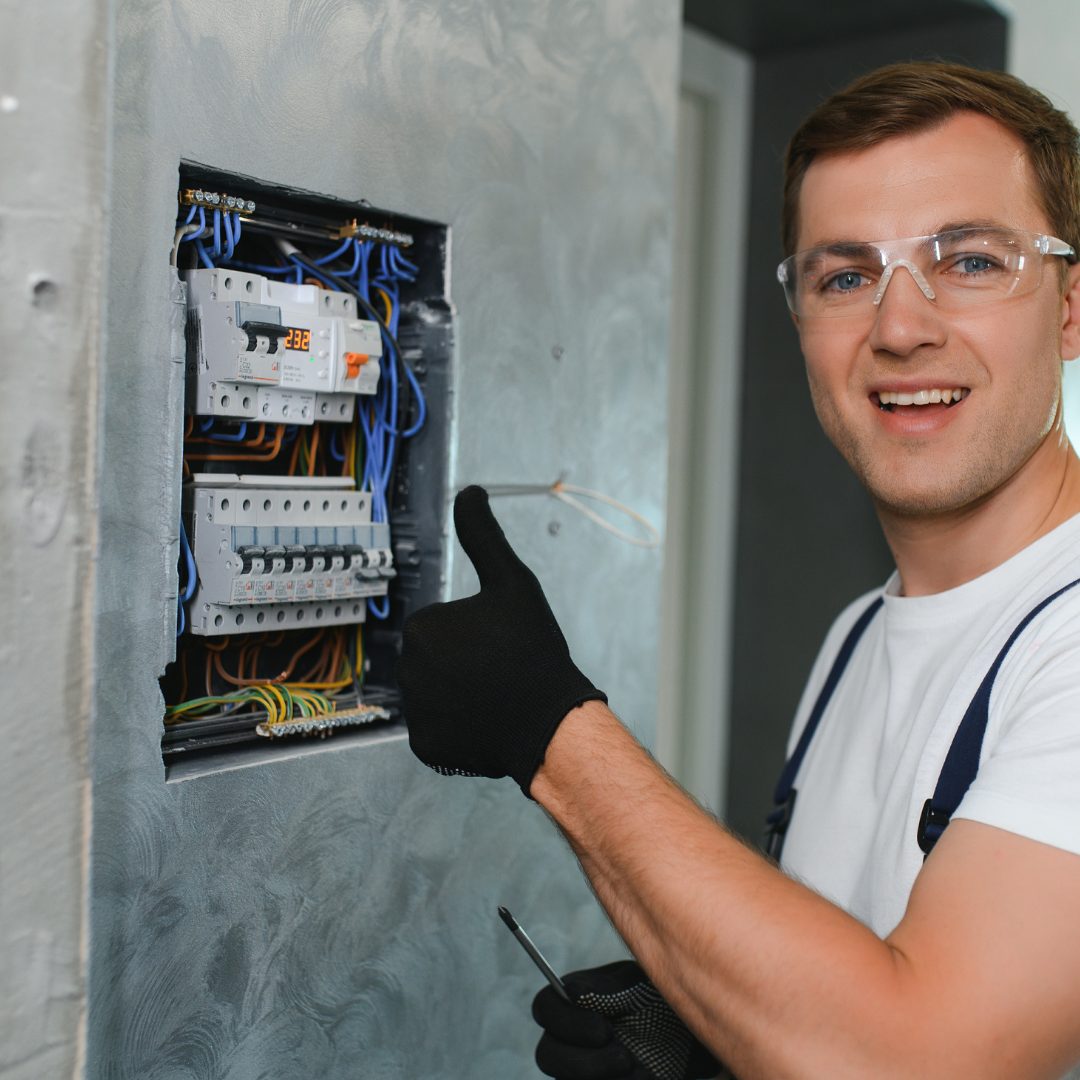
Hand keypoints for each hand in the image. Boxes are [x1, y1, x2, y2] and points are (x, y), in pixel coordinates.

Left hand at [395, 485, 605, 793]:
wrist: (550, 723)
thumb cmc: (534, 650)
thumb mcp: (513, 582)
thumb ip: (484, 535)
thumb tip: (469, 491)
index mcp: (421, 627)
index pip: (444, 625)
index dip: (477, 632)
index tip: (502, 643)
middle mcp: (406, 670)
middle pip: (437, 659)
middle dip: (465, 663)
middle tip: (502, 670)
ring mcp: (415, 713)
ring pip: (439, 693)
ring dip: (462, 693)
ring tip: (498, 697)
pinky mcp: (426, 747)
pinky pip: (441, 729)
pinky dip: (461, 727)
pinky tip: (489, 722)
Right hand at [532, 960, 721, 1079]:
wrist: (692, 1037)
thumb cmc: (662, 1002)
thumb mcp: (640, 988)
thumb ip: (607, 991)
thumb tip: (571, 991)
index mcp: (574, 1001)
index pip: (545, 1007)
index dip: (566, 1022)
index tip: (604, 1030)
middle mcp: (570, 1038)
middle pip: (548, 1056)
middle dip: (586, 1063)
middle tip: (626, 1058)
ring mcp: (582, 1068)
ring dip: (605, 1078)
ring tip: (643, 1073)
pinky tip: (647, 1079)